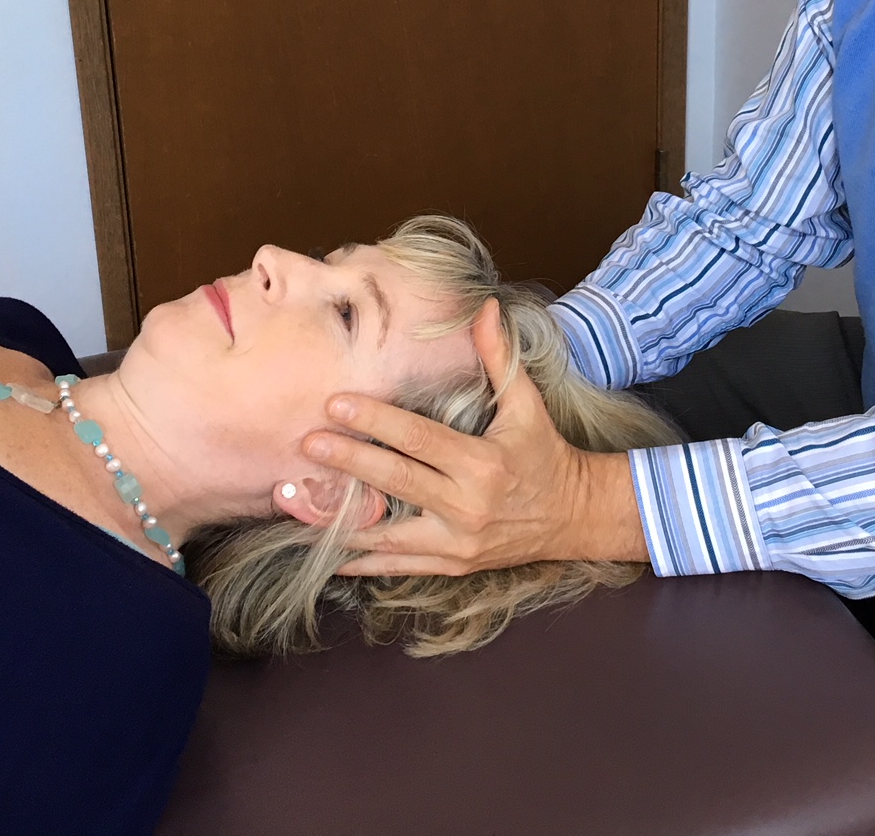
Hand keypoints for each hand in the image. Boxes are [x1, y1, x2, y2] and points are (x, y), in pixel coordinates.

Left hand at [301, 299, 646, 574]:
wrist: (576, 517)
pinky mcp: (453, 566)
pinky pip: (398, 566)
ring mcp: (458, 542)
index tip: (336, 404)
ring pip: (388, 535)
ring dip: (340, 519)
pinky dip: (362, 562)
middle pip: (396, 481)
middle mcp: (468, 507)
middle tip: (306, 443)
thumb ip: (500, 357)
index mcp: (483, 463)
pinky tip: (327, 554)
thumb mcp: (528, 405)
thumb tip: (486, 306)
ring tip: (297, 502)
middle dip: (348, 461)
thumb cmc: (546, 454)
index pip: (419, 439)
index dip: (376, 422)